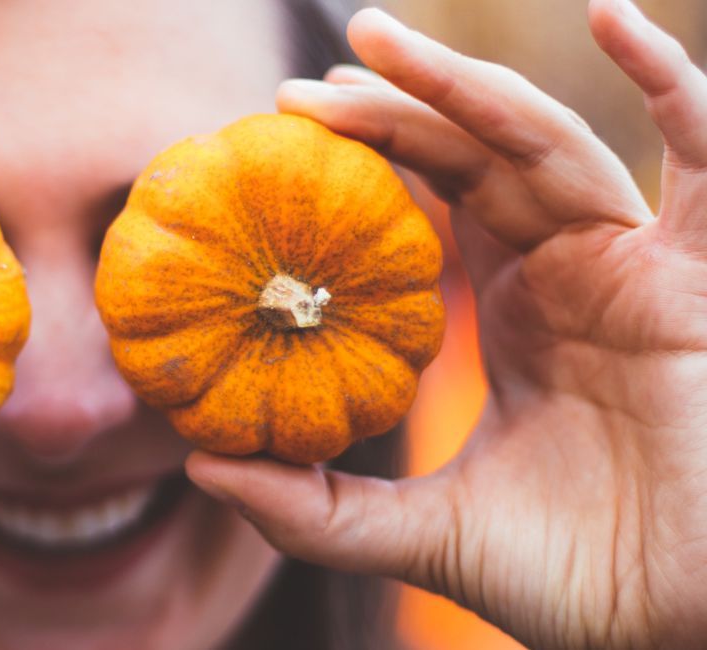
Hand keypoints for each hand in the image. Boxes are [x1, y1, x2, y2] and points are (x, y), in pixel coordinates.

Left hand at [187, 0, 706, 646]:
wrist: (677, 623)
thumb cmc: (568, 577)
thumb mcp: (419, 533)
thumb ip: (313, 509)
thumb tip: (198, 469)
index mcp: (511, 308)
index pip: (429, 201)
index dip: (364, 161)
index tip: (275, 138)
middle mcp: (568, 269)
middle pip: (472, 154)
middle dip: (391, 105)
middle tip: (294, 86)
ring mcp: (635, 263)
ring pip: (545, 140)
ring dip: (463, 84)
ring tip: (372, 42)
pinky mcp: (700, 278)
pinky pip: (703, 156)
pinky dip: (668, 79)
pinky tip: (611, 16)